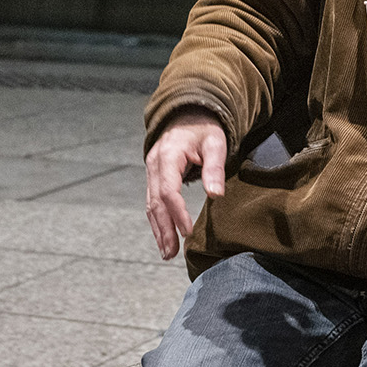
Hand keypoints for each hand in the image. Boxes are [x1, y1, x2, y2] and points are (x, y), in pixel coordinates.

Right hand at [144, 111, 224, 260]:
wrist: (189, 112)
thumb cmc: (204, 128)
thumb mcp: (215, 143)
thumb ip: (214, 168)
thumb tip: (215, 195)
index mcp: (168, 155)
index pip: (168, 191)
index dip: (177, 213)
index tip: (188, 232)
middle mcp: (154, 164)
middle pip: (155, 202)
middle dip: (164, 229)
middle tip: (172, 253)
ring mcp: (151, 170)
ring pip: (151, 205)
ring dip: (158, 230)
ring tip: (167, 252)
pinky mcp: (154, 176)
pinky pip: (152, 201)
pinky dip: (157, 220)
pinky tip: (164, 236)